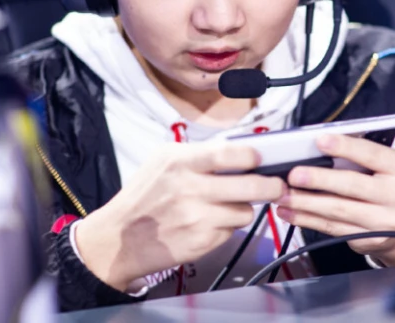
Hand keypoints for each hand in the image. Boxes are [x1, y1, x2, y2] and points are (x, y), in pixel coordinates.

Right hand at [75, 143, 285, 290]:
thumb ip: (198, 155)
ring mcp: (197, 218)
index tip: (261, 158)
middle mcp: (190, 189)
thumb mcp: (162, 162)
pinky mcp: (201, 242)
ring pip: (245, 211)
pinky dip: (227, 226)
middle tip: (276, 185)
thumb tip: (237, 151)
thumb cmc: (142, 197)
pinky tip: (211, 222)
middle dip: (270, 186)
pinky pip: (231, 231)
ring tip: (229, 204)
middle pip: (250, 186)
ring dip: (243, 208)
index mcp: (179, 163)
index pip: (229, 154)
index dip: (253, 156)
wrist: (118, 239)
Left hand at [274, 134, 394, 266]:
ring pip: (338, 210)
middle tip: (294, 175)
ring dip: (306, 203)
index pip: (372, 154)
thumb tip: (318, 148)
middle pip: (352, 185)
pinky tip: (291, 213)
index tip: (320, 141)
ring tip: (284, 195)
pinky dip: (308, 220)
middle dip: (319, 180)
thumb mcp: (387, 163)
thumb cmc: (389, 183)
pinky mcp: (369, 240)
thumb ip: (361, 155)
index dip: (345, 147)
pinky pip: (333, 228)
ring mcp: (385, 221)